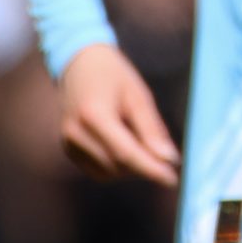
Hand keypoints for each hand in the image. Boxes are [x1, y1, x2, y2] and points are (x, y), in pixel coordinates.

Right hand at [57, 42, 180, 184]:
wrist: (79, 63)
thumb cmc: (113, 75)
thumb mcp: (138, 94)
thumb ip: (152, 129)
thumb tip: (170, 160)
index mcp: (93, 115)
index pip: (125, 153)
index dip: (151, 169)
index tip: (173, 179)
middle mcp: (76, 133)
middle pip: (117, 165)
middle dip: (144, 166)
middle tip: (163, 154)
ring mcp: (68, 144)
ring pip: (108, 173)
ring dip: (131, 168)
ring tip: (139, 139)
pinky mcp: (68, 150)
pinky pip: (98, 171)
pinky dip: (116, 166)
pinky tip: (124, 144)